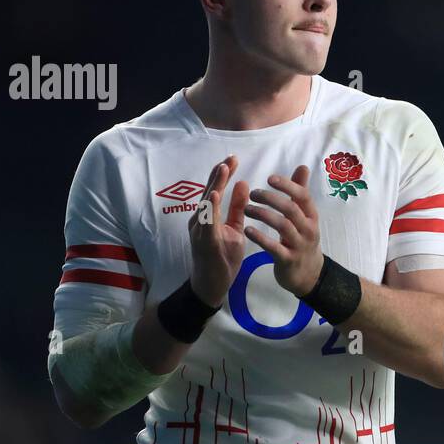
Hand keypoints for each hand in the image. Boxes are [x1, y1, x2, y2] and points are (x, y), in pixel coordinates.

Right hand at [188, 155, 251, 306]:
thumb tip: (243, 183)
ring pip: (205, 204)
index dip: (223, 174)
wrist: (212, 287)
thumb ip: (237, 208)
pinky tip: (214, 196)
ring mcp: (199, 231)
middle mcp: (200, 221)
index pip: (215, 190)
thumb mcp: (234, 229)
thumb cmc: (222, 258)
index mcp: (207, 217)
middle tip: (230, 157)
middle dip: (218, 174)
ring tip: (223, 169)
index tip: (233, 158)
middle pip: (208, 192)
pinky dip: (210, 208)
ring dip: (213, 185)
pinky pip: (205, 223)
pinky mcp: (203, 242)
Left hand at [243, 165, 324, 295]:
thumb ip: (300, 192)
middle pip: (291, 209)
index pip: (303, 196)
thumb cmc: (302, 240)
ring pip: (283, 226)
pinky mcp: (288, 260)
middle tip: (252, 194)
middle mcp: (308, 229)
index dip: (287, 186)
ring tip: (246, 209)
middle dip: (271, 199)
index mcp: (311, 216)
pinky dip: (261, 238)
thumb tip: (302, 167)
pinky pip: (274, 248)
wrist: (308, 275)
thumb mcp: (305, 217)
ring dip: (263, 215)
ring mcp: (299, 246)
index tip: (270, 178)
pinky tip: (248, 230)